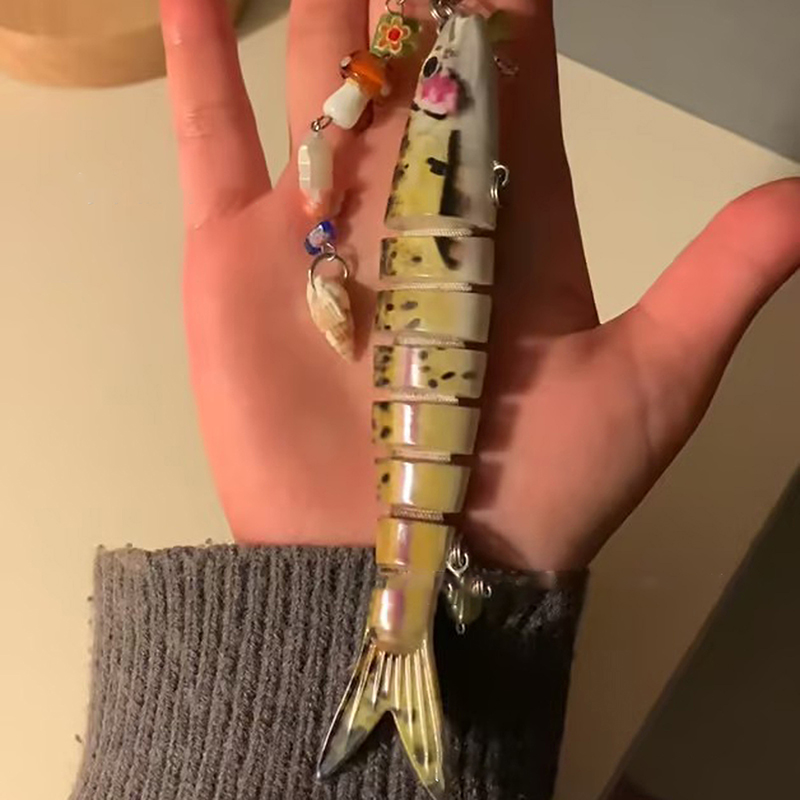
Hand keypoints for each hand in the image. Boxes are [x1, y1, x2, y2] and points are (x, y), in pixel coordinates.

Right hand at [159, 0, 799, 569]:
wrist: (400, 572)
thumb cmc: (530, 495)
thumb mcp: (645, 387)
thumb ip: (717, 285)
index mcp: (510, 227)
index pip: (516, 86)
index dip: (512, 6)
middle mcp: (414, 212)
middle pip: (414, 64)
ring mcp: (320, 227)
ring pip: (316, 79)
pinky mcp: (237, 258)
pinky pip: (212, 138)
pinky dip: (197, 61)